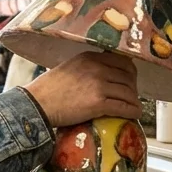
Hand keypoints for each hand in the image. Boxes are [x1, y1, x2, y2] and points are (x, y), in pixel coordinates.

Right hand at [22, 52, 140, 126]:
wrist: (36, 104)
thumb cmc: (48, 89)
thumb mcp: (69, 68)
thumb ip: (87, 67)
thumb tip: (102, 74)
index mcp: (90, 57)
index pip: (122, 61)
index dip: (129, 73)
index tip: (129, 81)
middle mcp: (97, 68)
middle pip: (128, 76)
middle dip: (133, 87)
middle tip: (131, 96)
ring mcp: (98, 85)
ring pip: (128, 92)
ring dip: (133, 100)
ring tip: (133, 106)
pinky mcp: (98, 103)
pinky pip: (124, 106)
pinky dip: (133, 111)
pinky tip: (134, 114)